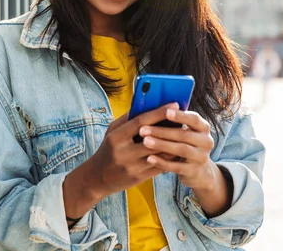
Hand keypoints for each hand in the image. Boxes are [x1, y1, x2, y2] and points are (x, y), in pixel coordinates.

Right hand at [62, 102, 179, 218]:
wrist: (98, 177)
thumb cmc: (108, 149)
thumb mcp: (112, 132)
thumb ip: (128, 119)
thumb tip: (147, 105)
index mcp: (116, 137)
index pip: (140, 122)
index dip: (158, 112)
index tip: (174, 104)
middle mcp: (123, 152)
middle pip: (153, 139)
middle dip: (170, 129)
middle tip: (185, 121)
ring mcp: (132, 166)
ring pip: (160, 154)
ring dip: (173, 144)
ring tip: (184, 135)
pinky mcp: (139, 178)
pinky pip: (160, 166)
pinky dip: (170, 158)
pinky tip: (178, 151)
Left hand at [138, 109, 216, 190]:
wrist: (198, 170)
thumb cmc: (185, 143)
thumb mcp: (185, 131)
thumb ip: (175, 121)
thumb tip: (154, 108)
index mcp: (203, 128)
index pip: (194, 119)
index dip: (180, 116)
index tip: (166, 112)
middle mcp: (206, 141)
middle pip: (184, 135)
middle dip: (162, 131)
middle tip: (143, 129)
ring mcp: (201, 157)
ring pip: (181, 150)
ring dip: (161, 145)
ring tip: (145, 142)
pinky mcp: (194, 171)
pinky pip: (177, 167)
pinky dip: (162, 162)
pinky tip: (149, 158)